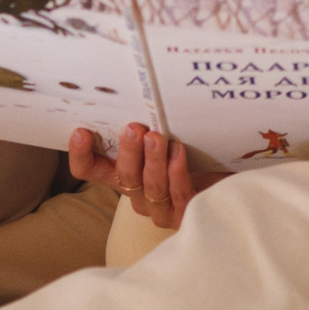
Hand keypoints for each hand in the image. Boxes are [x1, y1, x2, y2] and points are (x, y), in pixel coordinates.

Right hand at [69, 121, 224, 230]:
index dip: (81, 155)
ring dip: (152, 162)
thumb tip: (132, 93)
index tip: (81, 131)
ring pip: (150, 188)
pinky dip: (177, 173)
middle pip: (123, 177)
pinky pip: (177, 195)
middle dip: (127, 153)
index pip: (89, 171)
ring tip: (157, 138)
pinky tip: (179, 153)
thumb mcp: (163, 134)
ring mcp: (159, 209)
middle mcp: (137, 194)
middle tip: (133, 129)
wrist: (228, 175)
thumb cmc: (191, 151)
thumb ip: (144, 125)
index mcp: (123, 174)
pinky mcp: (184, 216)